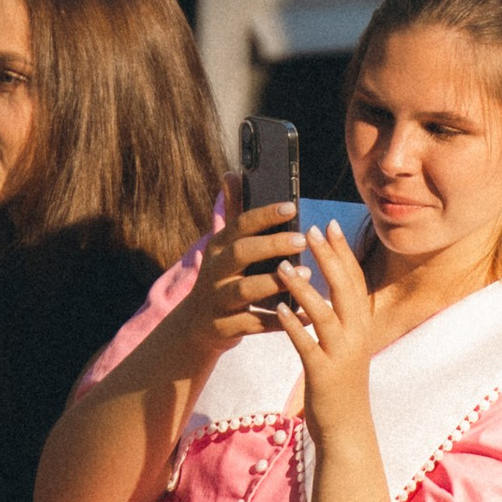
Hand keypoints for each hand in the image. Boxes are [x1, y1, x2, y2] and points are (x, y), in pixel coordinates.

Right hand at [179, 179, 308, 354]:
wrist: (195, 326)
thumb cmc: (220, 279)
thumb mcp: (222, 247)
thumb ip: (233, 213)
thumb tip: (232, 174)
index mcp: (218, 248)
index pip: (239, 225)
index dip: (264, 215)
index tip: (292, 207)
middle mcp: (214, 271)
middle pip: (240, 253)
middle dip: (271, 245)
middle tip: (302, 240)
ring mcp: (217, 301)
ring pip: (245, 290)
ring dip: (275, 282)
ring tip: (304, 274)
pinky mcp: (224, 327)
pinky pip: (254, 324)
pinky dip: (279, 321)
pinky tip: (307, 316)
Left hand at [271, 219, 378, 447]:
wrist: (347, 427)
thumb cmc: (339, 382)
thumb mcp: (345, 344)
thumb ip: (338, 316)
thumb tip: (326, 287)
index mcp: (361, 325)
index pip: (354, 280)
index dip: (342, 252)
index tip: (328, 225)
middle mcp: (356, 335)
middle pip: (344, 288)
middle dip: (327, 258)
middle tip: (309, 230)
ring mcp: (341, 354)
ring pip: (324, 313)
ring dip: (304, 287)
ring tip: (284, 265)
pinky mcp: (324, 373)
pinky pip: (306, 344)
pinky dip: (292, 325)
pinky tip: (277, 309)